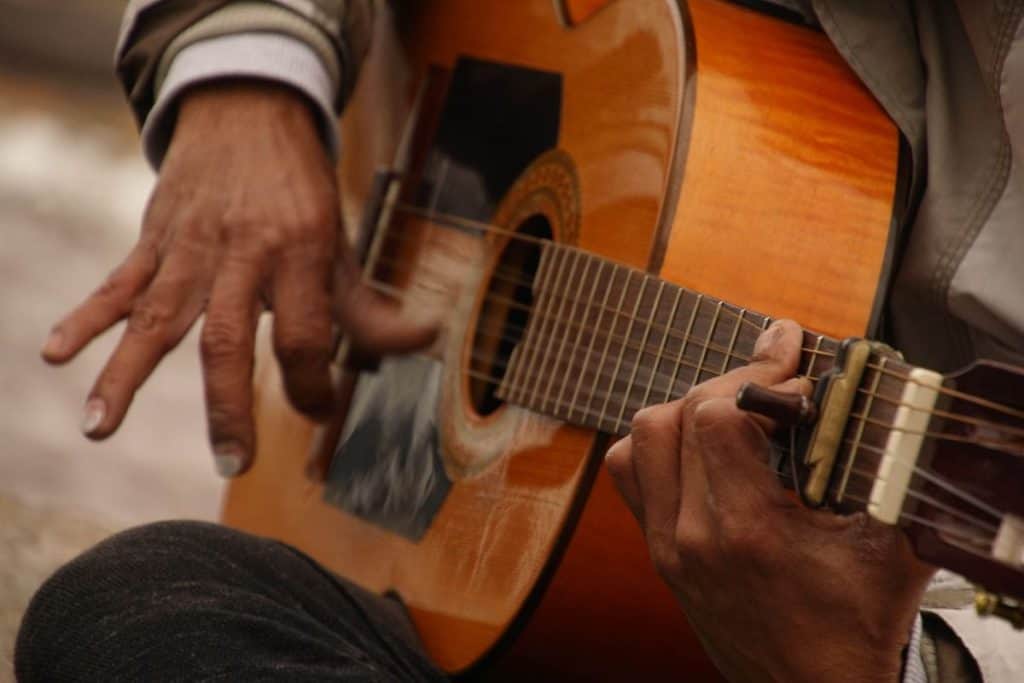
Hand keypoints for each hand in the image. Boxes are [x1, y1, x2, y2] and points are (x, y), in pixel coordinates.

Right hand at [42, 81, 434, 476]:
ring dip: (126, 371)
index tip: (318, 410)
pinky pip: (117, 282)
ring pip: (157, 315)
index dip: (314, 383)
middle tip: (234, 460)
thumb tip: (424, 343)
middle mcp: (242, 252)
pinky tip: (56, 353)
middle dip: (228, 403)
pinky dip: (87, 317)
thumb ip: (368, 306)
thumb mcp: (341, 242)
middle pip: (226, 336)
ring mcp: (190, 247)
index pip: (304, 334)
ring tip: (99, 427)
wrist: (248, 110)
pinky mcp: (155, 239)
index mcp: (298, 252)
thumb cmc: (300, 189)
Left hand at [605, 320, 933, 681]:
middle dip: (733, 380)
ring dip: (687, 408)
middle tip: (777, 373)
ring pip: (641, 439)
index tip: (797, 368)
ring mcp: (665, 545)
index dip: (759, 377)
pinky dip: (657, 444)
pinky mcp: (657, 553)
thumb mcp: (892, 549)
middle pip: (679, 416)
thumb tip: (882, 398)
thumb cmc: (855, 627)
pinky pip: (629, 474)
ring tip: (737, 402)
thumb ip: (888, 472)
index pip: (717, 417)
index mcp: (747, 530)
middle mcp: (691, 536)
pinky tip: (700, 442)